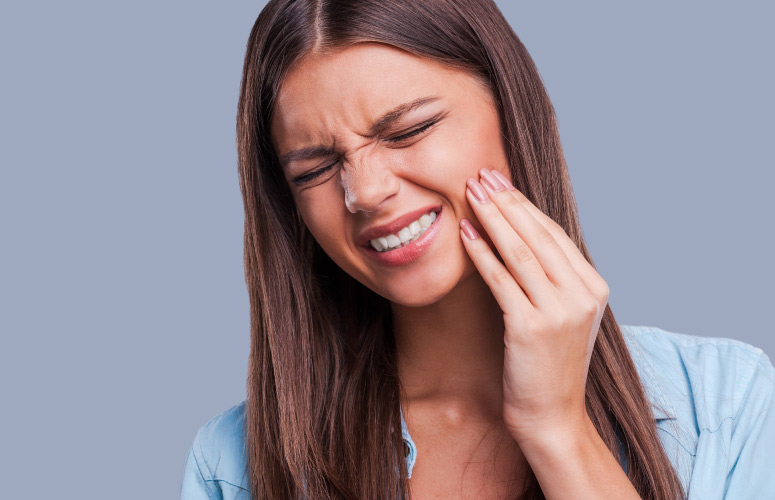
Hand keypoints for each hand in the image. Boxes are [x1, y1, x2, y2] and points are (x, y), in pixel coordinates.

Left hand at [459, 168, 609, 443]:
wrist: (552, 416)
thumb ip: (553, 278)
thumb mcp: (563, 315)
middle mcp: (582, 294)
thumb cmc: (549, 364)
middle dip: (505, 201)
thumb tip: (522, 236)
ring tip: (470, 193)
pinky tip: (465, 232)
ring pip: (519, 251)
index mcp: (593, 286)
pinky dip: (481, 252)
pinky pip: (501, 279)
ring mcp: (560, 310)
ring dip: (492, 217)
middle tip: (480, 175)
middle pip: (537, 235)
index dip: (523, 204)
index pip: (553, 234)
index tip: (500, 181)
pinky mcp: (531, 326)